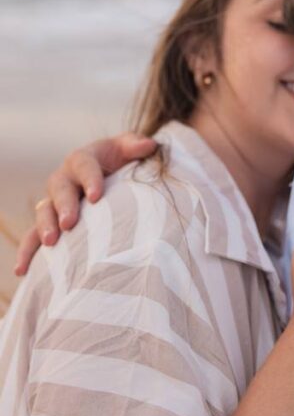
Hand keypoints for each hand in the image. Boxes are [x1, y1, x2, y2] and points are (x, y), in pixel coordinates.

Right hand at [14, 132, 156, 275]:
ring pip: (44, 211)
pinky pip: (34, 236)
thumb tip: (148, 145)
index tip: (97, 196)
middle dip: (64, 205)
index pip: (83, 165)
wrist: (109, 174)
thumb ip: (136, 146)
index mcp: (82, 159)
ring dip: (45, 227)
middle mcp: (64, 179)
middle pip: (60, 189)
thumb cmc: (120, 160)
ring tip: (51, 242)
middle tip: (70, 222)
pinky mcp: (51, 223)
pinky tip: (23, 270)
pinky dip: (28, 252)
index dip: (89, 179)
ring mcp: (54, 202)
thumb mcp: (127, 149)